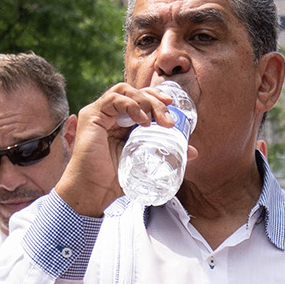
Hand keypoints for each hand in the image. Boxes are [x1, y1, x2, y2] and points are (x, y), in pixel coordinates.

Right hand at [52, 81, 180, 217]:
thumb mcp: (145, 163)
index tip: (172, 106)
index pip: (140, 99)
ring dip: (145, 101)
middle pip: (135, 93)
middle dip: (155, 101)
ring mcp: (99, 113)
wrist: (93, 192)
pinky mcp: (91, 115)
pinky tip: (142, 121)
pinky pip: (113, 99)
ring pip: (125, 91)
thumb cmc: (114, 180)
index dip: (156, 98)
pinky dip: (131, 106)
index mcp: (121, 122)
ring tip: (157, 120)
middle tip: (169, 120)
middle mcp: (109, 114)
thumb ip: (166, 153)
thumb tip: (193, 151)